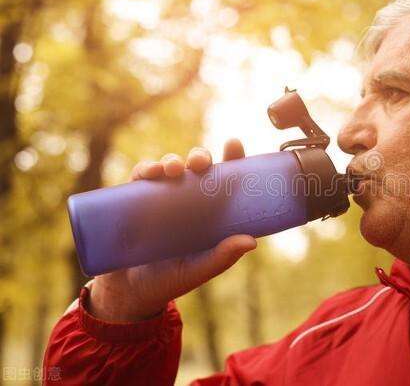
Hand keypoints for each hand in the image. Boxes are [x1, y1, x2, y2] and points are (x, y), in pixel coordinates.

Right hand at [88, 139, 255, 321]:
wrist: (130, 292)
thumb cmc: (171, 280)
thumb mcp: (199, 270)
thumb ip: (223, 257)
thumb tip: (252, 241)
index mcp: (209, 212)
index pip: (224, 180)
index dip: (231, 159)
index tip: (233, 145)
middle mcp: (187, 200)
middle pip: (197, 167)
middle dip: (199, 156)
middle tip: (199, 163)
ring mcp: (161, 198)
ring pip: (170, 167)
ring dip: (172, 160)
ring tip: (172, 170)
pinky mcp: (135, 200)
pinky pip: (140, 177)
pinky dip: (145, 169)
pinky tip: (149, 172)